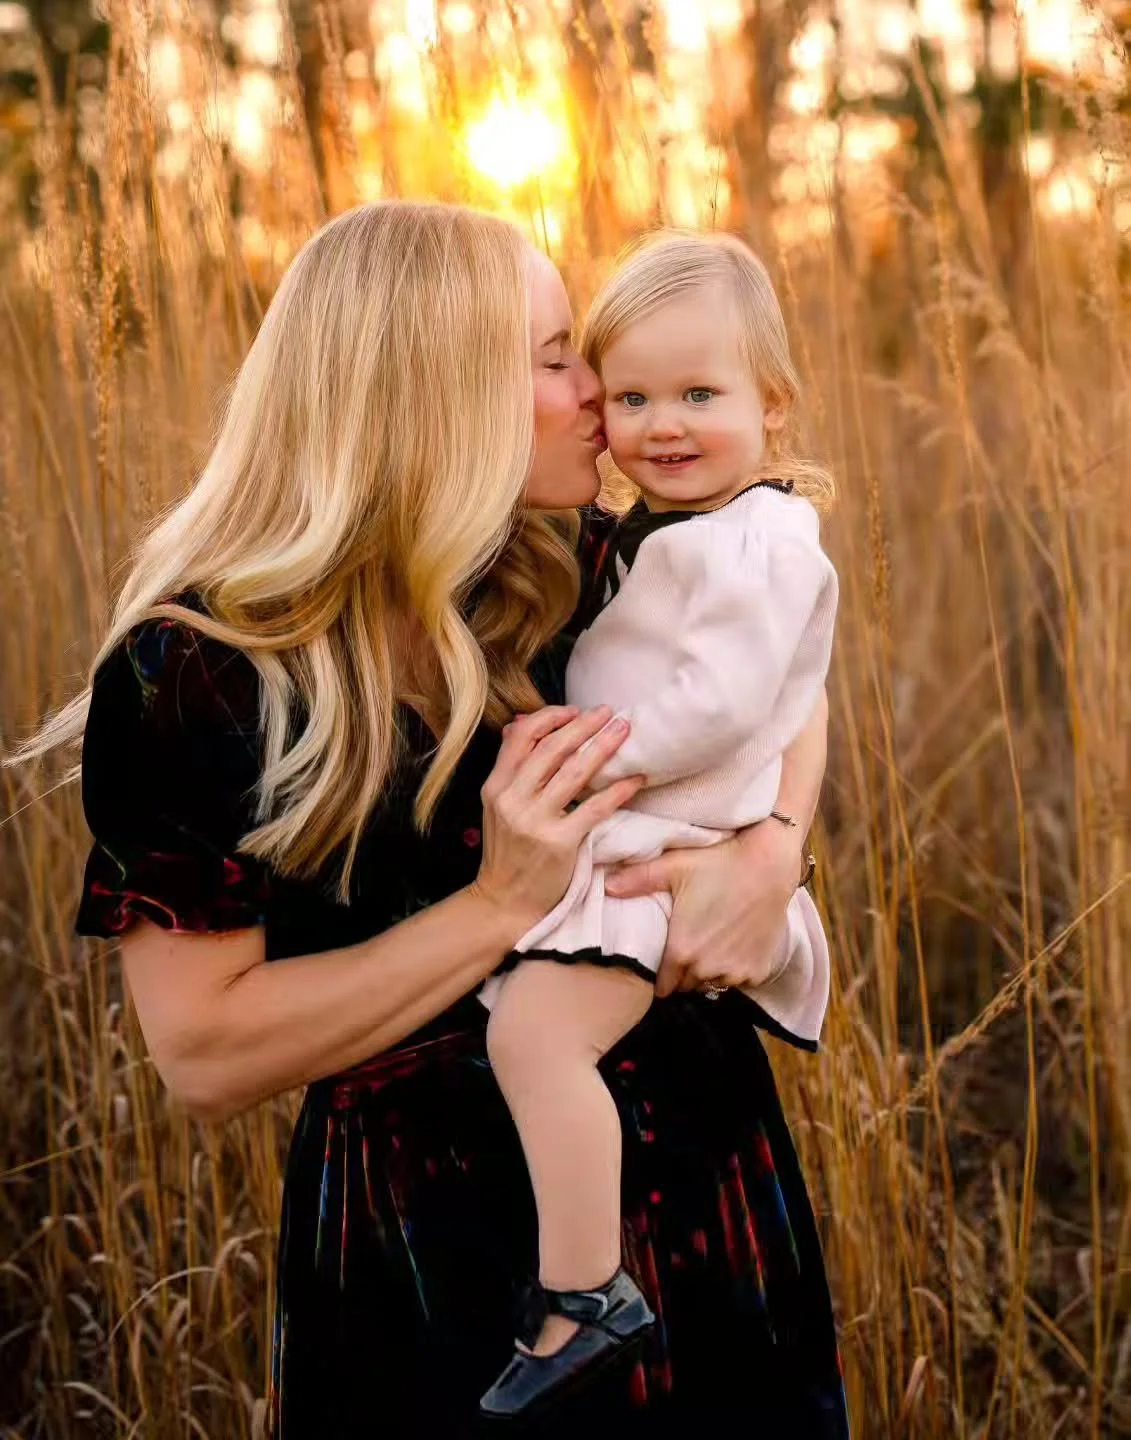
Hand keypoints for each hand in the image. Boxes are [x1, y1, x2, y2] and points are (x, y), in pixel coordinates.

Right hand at [473, 706, 644, 935]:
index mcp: (496, 787)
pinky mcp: (559, 843)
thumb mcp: (497, 807)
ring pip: (574, 772)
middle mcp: (512, 800)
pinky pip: (594, 808)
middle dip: (584, 725)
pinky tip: (635, 779)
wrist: (504, 902)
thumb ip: (510, 769)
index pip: (520, 737)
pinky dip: (617, 790)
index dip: (549, 718)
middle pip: (551, 748)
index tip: (574, 711)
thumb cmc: (507, 853)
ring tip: (624, 731)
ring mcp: (535, 821)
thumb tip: (519, 726)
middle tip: (609, 712)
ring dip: (604, 747)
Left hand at [604, 820, 801, 997]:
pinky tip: (734, 945)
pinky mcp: (758, 971)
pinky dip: (735, 970)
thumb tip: (606, 886)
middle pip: (686, 987)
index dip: (659, 976)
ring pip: (712, 985)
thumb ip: (637, 880)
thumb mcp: (674, 867)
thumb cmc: (718, 863)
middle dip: (682, 974)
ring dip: (708, 973)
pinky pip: (739, 981)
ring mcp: (735, 973)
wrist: (769, 865)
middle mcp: (707, 969)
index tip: (662, 961)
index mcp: (681, 952)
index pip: (661, 987)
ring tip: (709, 945)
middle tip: (686, 948)